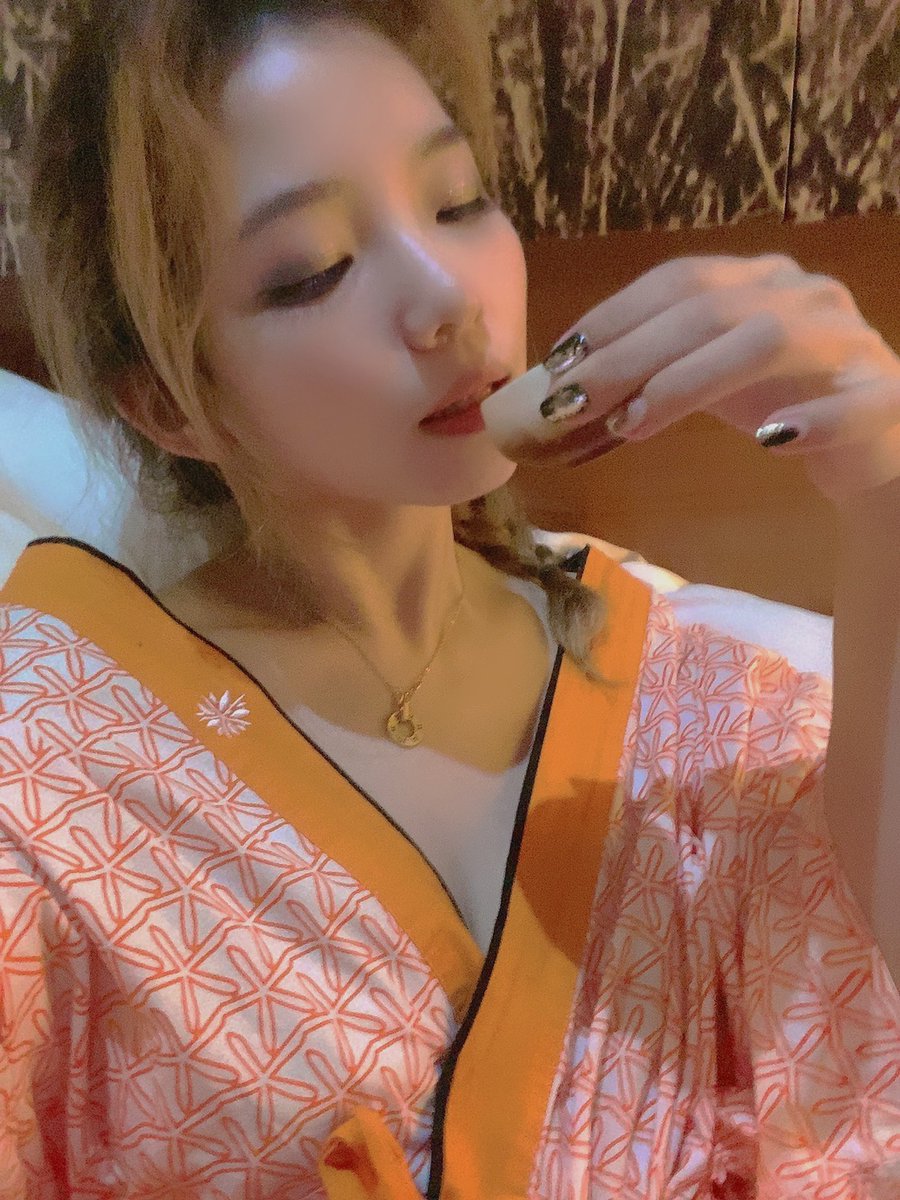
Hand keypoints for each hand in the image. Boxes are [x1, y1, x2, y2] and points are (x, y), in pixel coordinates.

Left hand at [538, 254, 899, 507]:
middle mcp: (805, 297)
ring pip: (769, 342)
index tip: (558, 361)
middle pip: (710, 310)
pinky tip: (772, 440)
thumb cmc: (783, 404)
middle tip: (571, 404)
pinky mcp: (887, 398)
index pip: (680, 280)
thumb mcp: (712, 377)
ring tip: (634, 425)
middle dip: (630, 356)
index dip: (614, 317)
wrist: (877, 443)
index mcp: (761, 281)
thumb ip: (655, 371)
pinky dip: (811, 420)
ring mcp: (851, 343)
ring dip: (692, 383)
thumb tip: (565, 386)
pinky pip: (854, 404)